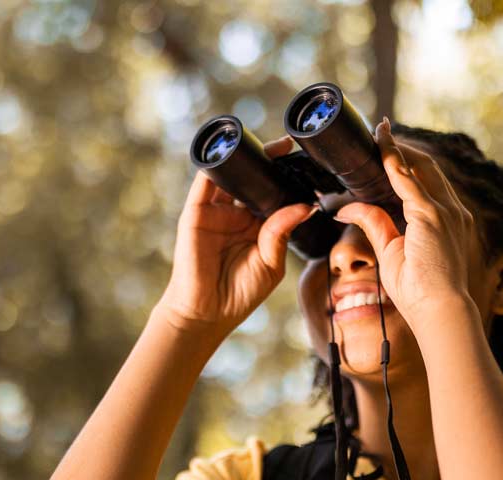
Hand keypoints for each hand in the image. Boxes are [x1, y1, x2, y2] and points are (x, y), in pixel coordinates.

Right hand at [155, 136, 316, 337]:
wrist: (207, 312)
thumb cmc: (240, 293)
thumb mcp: (271, 262)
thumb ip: (282, 232)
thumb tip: (305, 205)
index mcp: (258, 226)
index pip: (273, 193)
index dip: (286, 177)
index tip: (305, 162)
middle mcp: (237, 214)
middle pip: (253, 179)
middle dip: (268, 161)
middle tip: (288, 145)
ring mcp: (216, 211)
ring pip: (231, 175)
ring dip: (245, 157)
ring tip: (266, 146)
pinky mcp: (197, 212)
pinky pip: (206, 181)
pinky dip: (216, 164)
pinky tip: (230, 151)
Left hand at [332, 117, 477, 326]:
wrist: (439, 309)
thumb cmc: (419, 290)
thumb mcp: (391, 250)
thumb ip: (374, 223)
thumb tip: (347, 208)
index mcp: (446, 219)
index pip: (426, 181)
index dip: (407, 162)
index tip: (389, 148)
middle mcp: (451, 210)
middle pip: (426, 167)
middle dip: (403, 148)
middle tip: (381, 132)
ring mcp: (445, 211)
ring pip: (419, 166)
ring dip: (398, 148)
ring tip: (379, 133)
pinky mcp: (432, 215)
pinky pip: (409, 179)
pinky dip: (394, 160)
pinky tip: (381, 146)